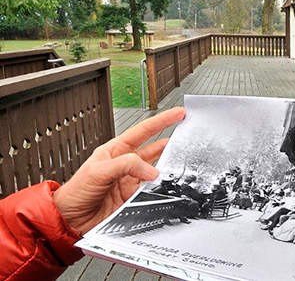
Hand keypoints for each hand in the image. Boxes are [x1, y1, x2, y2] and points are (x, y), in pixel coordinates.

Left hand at [53, 106, 185, 233]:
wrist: (70, 220)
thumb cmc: (77, 191)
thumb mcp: (99, 171)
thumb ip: (126, 165)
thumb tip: (151, 169)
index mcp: (116, 150)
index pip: (143, 131)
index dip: (162, 121)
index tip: (178, 113)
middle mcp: (125, 164)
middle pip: (153, 150)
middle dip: (170, 144)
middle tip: (186, 139)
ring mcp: (130, 182)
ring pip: (154, 171)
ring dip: (166, 169)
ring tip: (179, 165)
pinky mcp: (132, 199)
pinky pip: (151, 191)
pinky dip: (160, 189)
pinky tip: (165, 187)